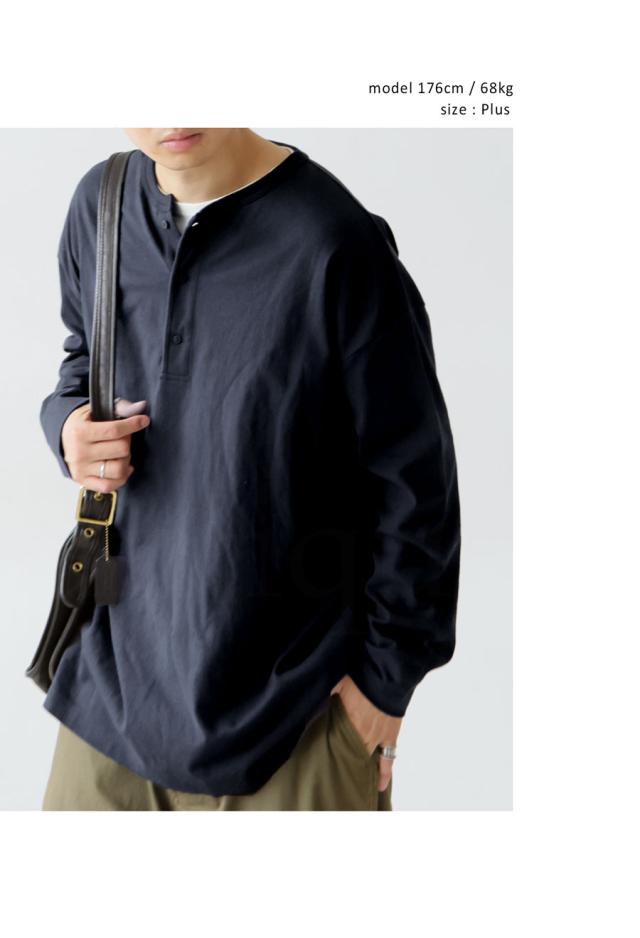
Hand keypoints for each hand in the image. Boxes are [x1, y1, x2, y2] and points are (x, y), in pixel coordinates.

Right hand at [61, 398, 149, 492]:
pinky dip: (121, 478)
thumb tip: (140, 407)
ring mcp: (81, 469)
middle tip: (124, 437)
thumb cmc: (82, 424)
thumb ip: (119, 408)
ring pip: (119, 469)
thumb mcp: (96, 410)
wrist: (62, 437)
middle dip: (128, 441)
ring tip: (121, 453)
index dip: (133, 424)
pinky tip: (122, 467)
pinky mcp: (84, 481)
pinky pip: (109, 486)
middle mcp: (79, 453)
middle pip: (121, 450)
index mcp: (80, 432)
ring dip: (126, 460)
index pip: (114, 430)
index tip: (143, 421)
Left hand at [330, 674, 401, 792]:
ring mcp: (377, 738)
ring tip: (356, 785)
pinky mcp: (391, 737)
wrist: (385, 675)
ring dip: (362, 771)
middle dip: (344, 766)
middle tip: (336, 777)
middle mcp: (360, 735)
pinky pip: (388, 759)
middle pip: (350, 756)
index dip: (330, 757)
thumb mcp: (337, 690)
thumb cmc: (360, 679)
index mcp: (345, 724)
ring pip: (367, 762)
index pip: (335, 746)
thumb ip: (332, 705)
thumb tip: (322, 710)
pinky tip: (381, 785)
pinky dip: (385, 773)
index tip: (323, 765)